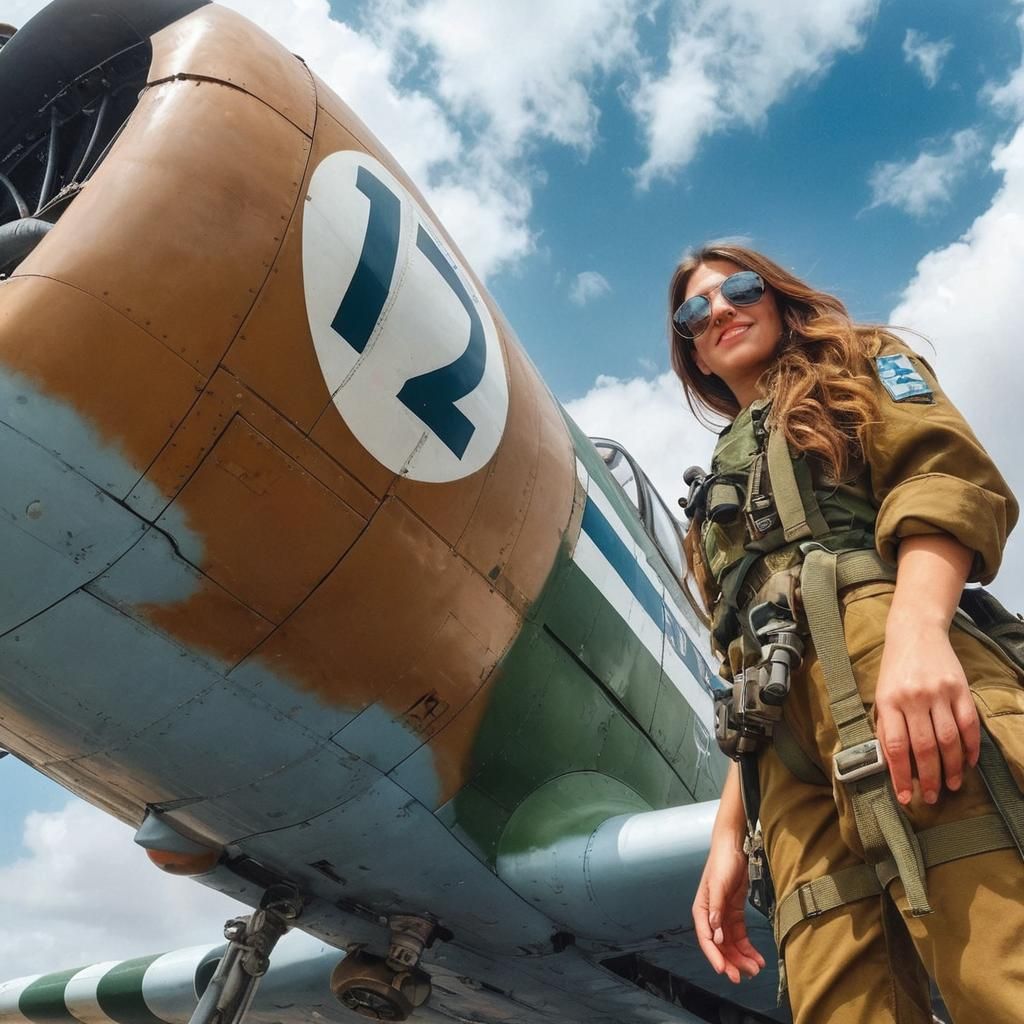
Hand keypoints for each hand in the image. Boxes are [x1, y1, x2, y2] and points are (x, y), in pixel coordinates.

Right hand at [692, 833, 764, 982]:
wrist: (734, 846)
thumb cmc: (723, 861)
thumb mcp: (719, 884)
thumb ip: (716, 908)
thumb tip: (715, 933)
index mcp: (702, 909)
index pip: (706, 938)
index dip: (714, 955)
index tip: (724, 970)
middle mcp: (711, 916)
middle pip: (719, 945)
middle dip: (730, 962)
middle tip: (742, 977)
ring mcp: (723, 916)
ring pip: (731, 944)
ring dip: (741, 958)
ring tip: (755, 969)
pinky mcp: (735, 913)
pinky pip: (740, 936)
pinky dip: (748, 948)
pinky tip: (757, 958)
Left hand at [874, 620, 979, 805]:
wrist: (915, 631)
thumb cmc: (895, 668)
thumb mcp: (881, 694)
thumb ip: (887, 724)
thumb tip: (894, 763)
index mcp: (888, 701)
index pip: (895, 746)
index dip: (901, 775)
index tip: (905, 797)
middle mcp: (913, 698)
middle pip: (924, 747)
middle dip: (929, 778)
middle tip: (933, 797)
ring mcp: (938, 693)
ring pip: (949, 740)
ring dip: (952, 767)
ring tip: (952, 785)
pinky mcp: (959, 688)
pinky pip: (968, 724)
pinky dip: (970, 747)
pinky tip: (968, 762)